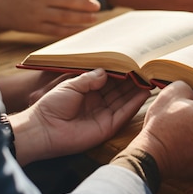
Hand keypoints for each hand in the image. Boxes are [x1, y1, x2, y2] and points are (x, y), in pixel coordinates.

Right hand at [0, 0, 100, 35]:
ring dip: (82, 18)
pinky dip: (70, 30)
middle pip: (68, 0)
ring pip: (64, 16)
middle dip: (85, 4)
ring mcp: (36, 12)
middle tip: (97, 6)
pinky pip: (56, 30)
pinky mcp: (33, 26)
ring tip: (93, 18)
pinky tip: (81, 29)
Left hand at [10, 69, 149, 165]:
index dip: (120, 73)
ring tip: (150, 79)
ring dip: (137, 91)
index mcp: (88, 92)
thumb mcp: (71, 85)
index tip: (133, 63)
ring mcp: (103, 115)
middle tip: (146, 70)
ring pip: (124, 101)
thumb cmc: (51, 105)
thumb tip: (107, 71)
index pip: (109, 81)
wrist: (42, 129)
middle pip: (119, 90)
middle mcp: (98, 103)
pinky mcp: (107, 127)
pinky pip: (124, 114)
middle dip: (132, 81)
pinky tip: (144, 93)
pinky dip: (134, 104)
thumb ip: (90, 78)